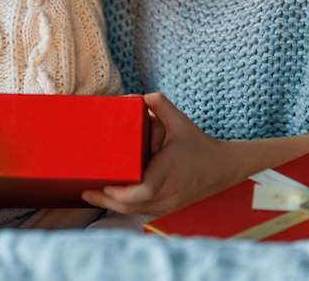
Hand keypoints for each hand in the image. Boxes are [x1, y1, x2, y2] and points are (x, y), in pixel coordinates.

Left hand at [81, 92, 238, 216]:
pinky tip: (109, 198)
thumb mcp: (181, 121)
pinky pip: (142, 211)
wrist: (222, 168)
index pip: (143, 190)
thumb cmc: (198, 144)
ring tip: (90, 194)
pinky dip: (125, 207)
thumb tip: (137, 97)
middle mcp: (168, 192)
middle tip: (85, 190)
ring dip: (113, 205)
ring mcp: (168, 204)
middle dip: (106, 201)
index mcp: (169, 170)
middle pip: (132, 206)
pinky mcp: (168, 208)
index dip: (121, 193)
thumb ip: (160, 105)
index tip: (103, 184)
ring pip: (135, 212)